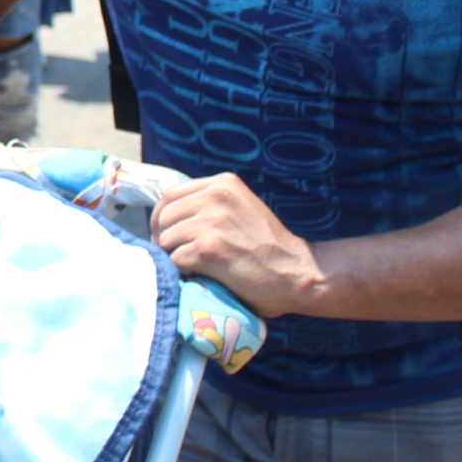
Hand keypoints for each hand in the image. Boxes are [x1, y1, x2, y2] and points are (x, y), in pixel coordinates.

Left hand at [150, 174, 324, 318]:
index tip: (165, 236)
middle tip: (174, 258)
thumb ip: (210, 205)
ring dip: (172, 258)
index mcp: (223, 183)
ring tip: (191, 268)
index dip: (162, 218)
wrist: (300, 273)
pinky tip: (199, 277)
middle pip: (164, 216)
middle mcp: (216, 196)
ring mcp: (212, 222)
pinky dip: (182, 273)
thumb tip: (165, 217)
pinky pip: (175, 261)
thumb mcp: (240, 209)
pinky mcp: (209, 249)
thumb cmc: (268, 249)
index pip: (171, 195)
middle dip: (163, 239)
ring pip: (166, 239)